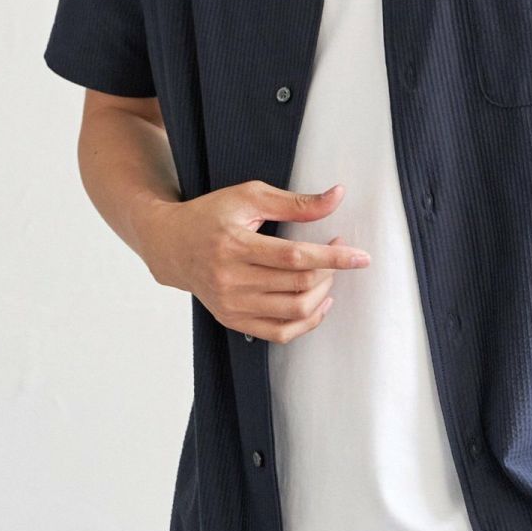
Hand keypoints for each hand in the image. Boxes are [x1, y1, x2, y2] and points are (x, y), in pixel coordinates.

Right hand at [145, 180, 371, 341]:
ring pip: (293, 312)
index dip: (332, 257)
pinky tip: (318, 303)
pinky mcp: (232, 320)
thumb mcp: (250, 197)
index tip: (360, 256)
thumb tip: (337, 197)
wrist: (171, 245)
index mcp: (234, 245)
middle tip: (339, 254)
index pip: (294, 257)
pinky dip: (307, 322)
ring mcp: (231, 305)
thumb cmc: (211, 215)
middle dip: (330, 272)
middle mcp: (230, 279)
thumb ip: (295, 202)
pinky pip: (279, 333)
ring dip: (322, 294)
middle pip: (297, 286)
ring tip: (328, 275)